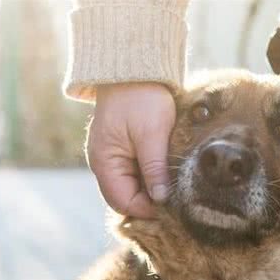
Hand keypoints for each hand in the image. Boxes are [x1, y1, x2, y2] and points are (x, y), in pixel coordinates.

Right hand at [87, 82, 175, 217]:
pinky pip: (133, 174)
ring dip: (150, 191)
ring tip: (174, 189)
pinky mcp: (121, 150)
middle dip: (149, 203)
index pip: (123, 202)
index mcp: (104, 162)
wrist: (134, 69)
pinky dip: (148, 178)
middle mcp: (102, 164)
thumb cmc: (141, 98)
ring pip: (130, 187)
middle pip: (125, 198)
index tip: (173, 209)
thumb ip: (154, 168)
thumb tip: (161, 199)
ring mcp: (111, 157)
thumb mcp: (151, 134)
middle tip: (176, 203)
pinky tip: (166, 175)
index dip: (147, 210)